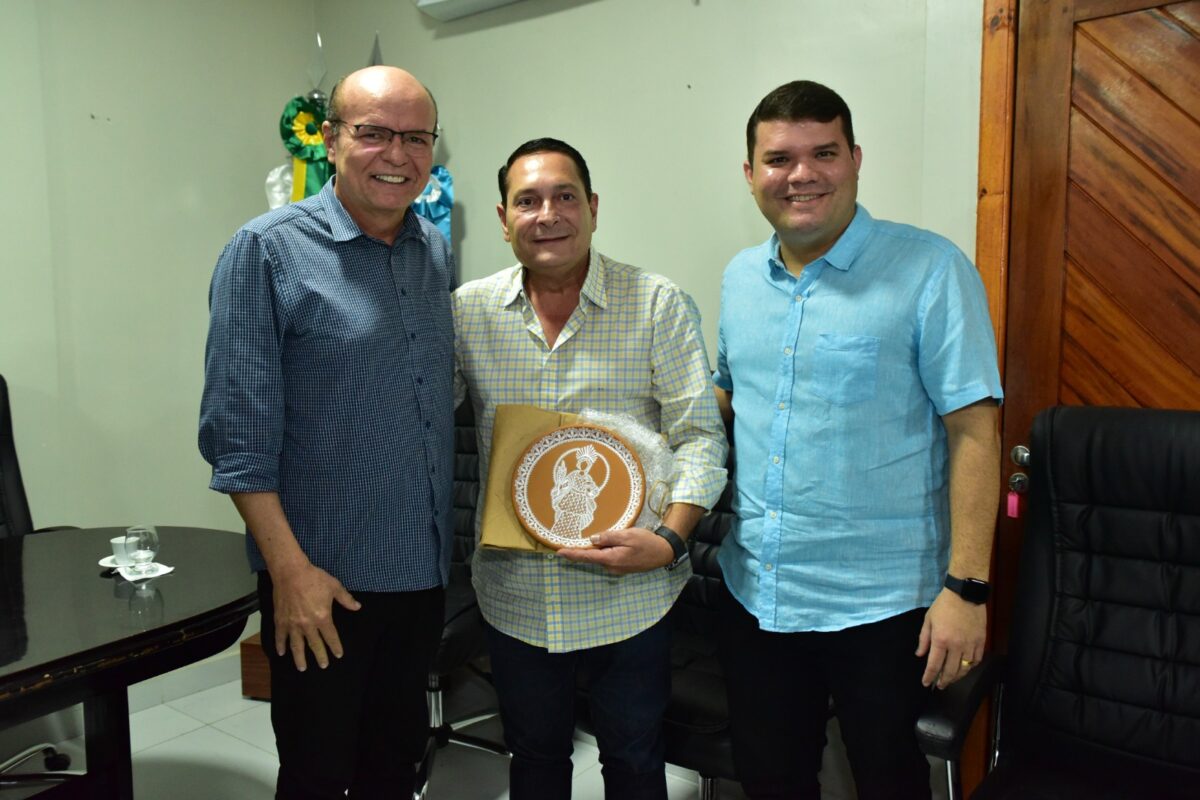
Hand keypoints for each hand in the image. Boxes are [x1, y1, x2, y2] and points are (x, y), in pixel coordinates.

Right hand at [270, 561, 360, 671]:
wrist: (291, 572)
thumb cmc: (314, 578)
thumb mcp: (334, 587)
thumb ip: (346, 599)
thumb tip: (357, 607)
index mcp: (322, 617)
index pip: (331, 637)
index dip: (335, 647)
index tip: (338, 655)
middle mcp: (307, 625)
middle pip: (314, 645)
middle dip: (320, 656)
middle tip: (323, 666)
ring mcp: (292, 624)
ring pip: (296, 646)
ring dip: (299, 658)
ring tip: (302, 668)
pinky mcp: (280, 620)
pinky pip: (280, 636)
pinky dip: (280, 645)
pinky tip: (281, 653)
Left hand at [557, 528, 674, 574]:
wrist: (663, 552)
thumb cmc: (646, 542)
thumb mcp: (627, 535)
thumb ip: (608, 537)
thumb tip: (592, 540)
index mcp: (611, 559)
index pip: (587, 556)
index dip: (572, 554)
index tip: (558, 552)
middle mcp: (611, 567)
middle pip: (592, 557)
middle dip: (583, 549)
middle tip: (573, 542)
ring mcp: (616, 568)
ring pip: (600, 557)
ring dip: (596, 549)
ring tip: (599, 539)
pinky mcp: (621, 566)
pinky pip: (607, 558)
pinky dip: (604, 551)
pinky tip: (608, 543)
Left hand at [916, 588, 985, 688]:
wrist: (965, 594)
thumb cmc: (943, 605)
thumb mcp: (928, 620)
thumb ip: (924, 639)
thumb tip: (920, 655)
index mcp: (940, 640)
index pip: (934, 665)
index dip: (929, 676)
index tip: (926, 683)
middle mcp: (956, 646)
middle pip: (951, 671)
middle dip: (944, 681)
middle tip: (940, 685)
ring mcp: (970, 645)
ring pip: (965, 668)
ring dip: (958, 677)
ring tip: (952, 680)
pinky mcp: (981, 641)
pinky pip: (977, 660)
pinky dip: (970, 667)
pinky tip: (965, 668)